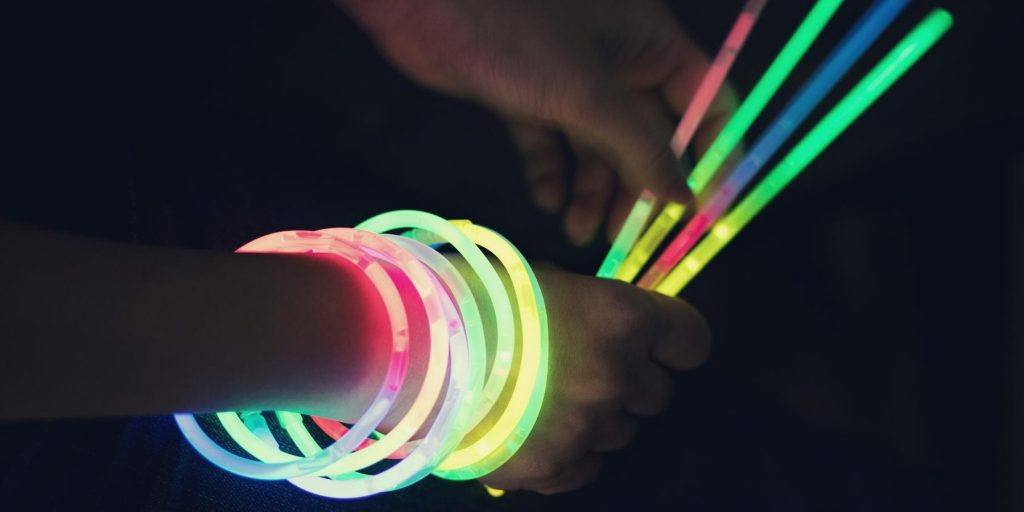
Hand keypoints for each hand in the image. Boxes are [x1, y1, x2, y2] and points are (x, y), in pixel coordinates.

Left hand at [340, 0, 738, 243]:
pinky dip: (550, 173)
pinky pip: (550, 143)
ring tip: (579, 232)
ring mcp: (568, 79)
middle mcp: (617, 61)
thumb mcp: (589, 95)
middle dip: (637, 185)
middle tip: (629, 236)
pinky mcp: (523, 95)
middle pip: (646, 134)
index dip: (709, 154)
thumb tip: (685, 197)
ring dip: (591, 190)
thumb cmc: (517, 34)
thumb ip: (641, 147)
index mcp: (650, 42)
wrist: (422, 1)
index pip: (705, 100)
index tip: (702, 209)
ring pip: (596, 146)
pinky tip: (547, 201)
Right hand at [479, 264, 710, 493]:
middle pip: (658, 395)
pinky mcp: (552, 469)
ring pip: (620, 433)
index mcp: (621, 319)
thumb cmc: (471, 295)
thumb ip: (589, 308)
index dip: (674, 343)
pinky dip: (569, 453)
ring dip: (596, 416)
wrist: (406, 349)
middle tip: (582, 367)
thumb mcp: (542, 280)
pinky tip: (532, 429)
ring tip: (544, 397)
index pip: (692, 340)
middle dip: (629, 381)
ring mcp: (586, 429)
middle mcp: (616, 378)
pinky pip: (585, 468)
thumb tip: (605, 326)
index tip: (657, 344)